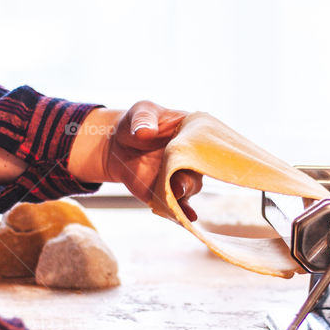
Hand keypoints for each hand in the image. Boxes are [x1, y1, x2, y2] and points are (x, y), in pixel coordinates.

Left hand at [68, 102, 201, 218]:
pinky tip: (188, 217)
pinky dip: (183, 212)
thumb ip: (144, 119)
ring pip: (190, 187)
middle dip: (193, 174)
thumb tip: (145, 132)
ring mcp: (180, 177)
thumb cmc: (137, 122)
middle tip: (181, 177)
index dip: (212, 149)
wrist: (117, 145)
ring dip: (184, 191)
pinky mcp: (167, 193)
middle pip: (202, 169)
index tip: (208, 153)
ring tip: (175, 191)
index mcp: (193, 135)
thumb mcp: (141, 112)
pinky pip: (177, 205)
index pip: (209, 142)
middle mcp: (192, 158)